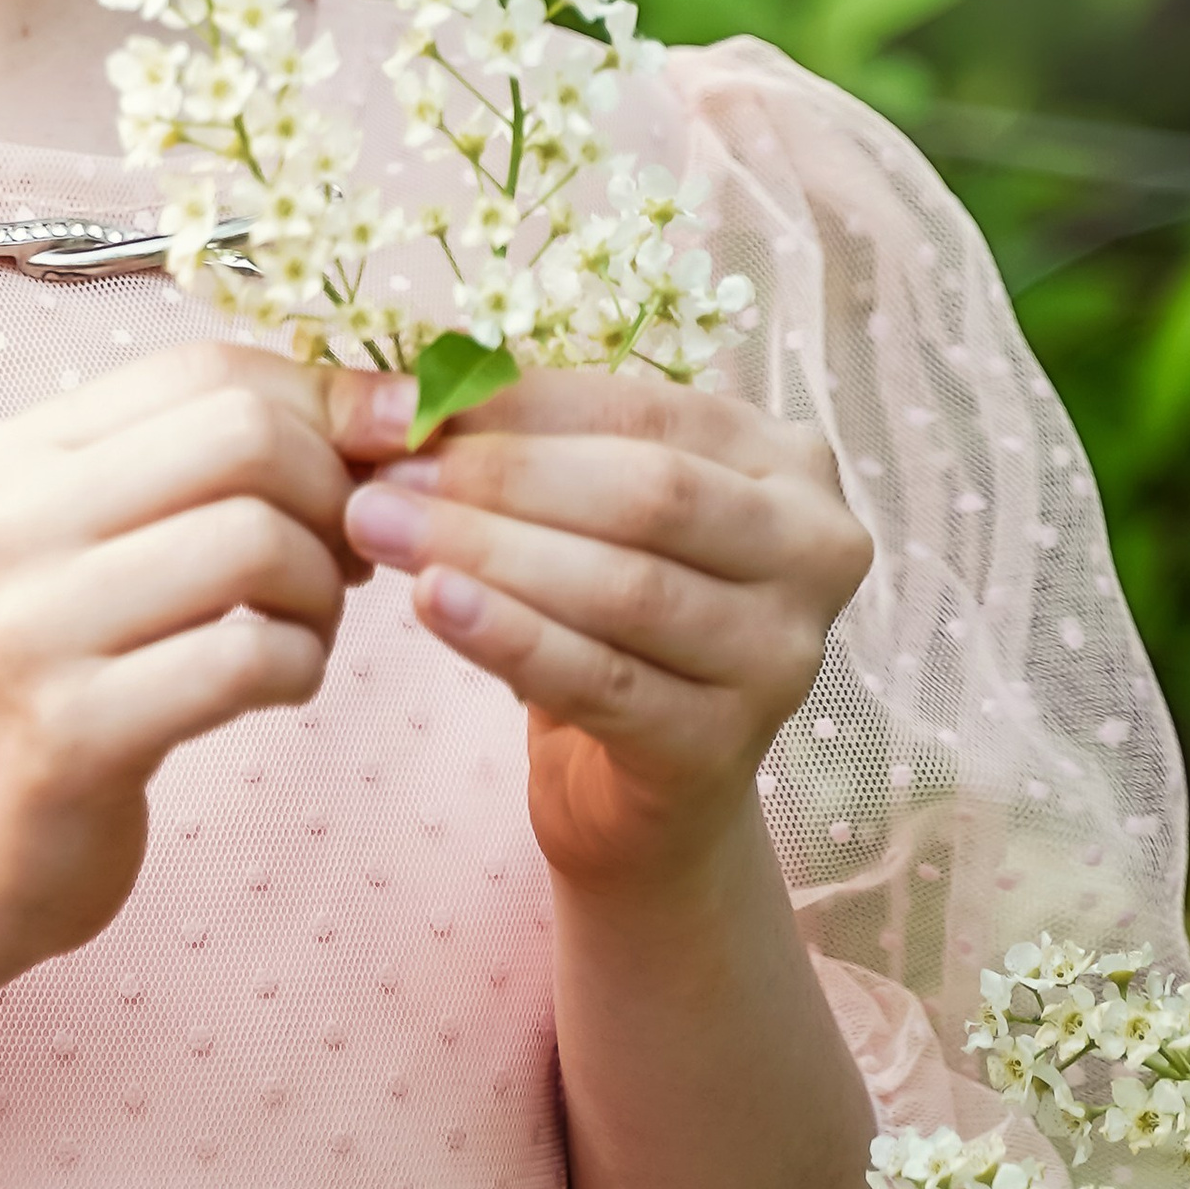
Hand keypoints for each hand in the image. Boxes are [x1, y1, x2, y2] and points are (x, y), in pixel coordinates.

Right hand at [0, 343, 359, 980]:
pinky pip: (247, 660)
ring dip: (322, 591)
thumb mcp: (97, 544)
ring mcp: (36, 627)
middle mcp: (14, 522)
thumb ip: (203, 465)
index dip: (323, 401)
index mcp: (18, 455)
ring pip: (256, 542)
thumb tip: (385, 404)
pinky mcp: (72, 731)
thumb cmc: (58, 679)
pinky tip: (280, 686)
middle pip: (244, 438)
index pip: (207, 369)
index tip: (379, 454)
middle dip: (332, 494)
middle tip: (341, 558)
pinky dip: (301, 668)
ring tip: (305, 629)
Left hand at [334, 371, 871, 896]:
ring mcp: (781, 656)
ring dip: (487, 551)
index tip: (396, 408)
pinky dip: (509, 637)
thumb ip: (512, 442)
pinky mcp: (725, 746)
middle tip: (378, 475)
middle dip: (499, 478)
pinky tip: (430, 604)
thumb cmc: (606, 621)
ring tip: (375, 525)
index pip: (639, 410)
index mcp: (784, 464)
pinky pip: (601, 681)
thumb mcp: (576, 513)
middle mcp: (814, 550)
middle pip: (646, 493)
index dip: (512, 406)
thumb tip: (393, 394)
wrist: (642, 793)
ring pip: (623, 588)